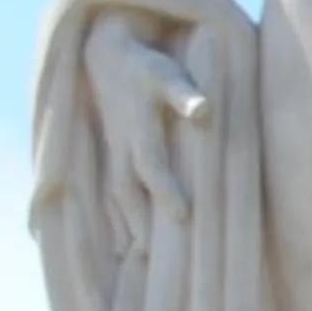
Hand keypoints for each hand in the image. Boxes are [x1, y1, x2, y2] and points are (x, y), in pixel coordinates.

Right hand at [83, 12, 208, 251]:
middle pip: (127, 191)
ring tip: (135, 257)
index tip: (182, 216)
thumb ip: (186, 94)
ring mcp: (113, 152)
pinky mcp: (111, 153)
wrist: (107, 52)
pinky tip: (122, 240)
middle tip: (152, 256)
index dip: (165, 190)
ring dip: (124, 224)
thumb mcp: (168, 74)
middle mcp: (122, 147)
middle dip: (138, 222)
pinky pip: (111, 188)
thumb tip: (204, 110)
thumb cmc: (147, 65)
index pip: (152, 166)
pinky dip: (114, 214)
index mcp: (139, 131)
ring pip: (115, 194)